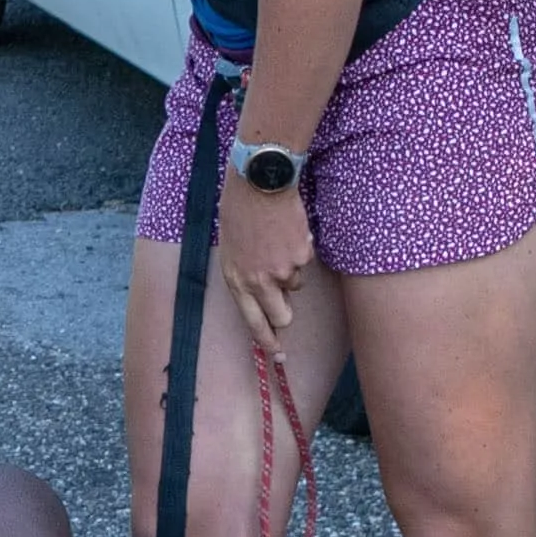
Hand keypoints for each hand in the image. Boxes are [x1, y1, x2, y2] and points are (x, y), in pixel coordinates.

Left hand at [212, 172, 314, 355]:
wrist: (259, 183)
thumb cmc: (238, 210)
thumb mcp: (230, 248)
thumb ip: (245, 273)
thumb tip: (263, 292)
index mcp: (236, 280)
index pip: (253, 322)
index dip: (266, 341)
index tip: (276, 353)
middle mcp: (259, 282)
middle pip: (282, 316)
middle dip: (286, 311)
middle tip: (283, 294)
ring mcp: (282, 271)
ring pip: (295, 284)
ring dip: (290, 269)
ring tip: (277, 241)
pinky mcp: (301, 256)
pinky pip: (305, 261)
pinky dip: (299, 249)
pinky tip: (288, 230)